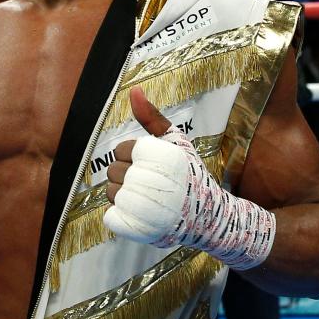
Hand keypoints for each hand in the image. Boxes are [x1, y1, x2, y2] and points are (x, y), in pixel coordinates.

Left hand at [103, 87, 275, 269]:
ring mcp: (143, 207)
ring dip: (123, 196)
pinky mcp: (137, 228)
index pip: (121, 149)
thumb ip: (152, 117)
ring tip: (147, 199)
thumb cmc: (189, 175)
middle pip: (113, 171)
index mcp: (159, 156)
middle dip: (127, 176)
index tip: (151, 165)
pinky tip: (140, 214)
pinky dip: (120, 217)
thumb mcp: (176, 142)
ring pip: (110, 193)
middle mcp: (150, 180)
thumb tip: (133, 91)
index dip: (132, 157)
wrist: (207, 216)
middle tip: (151, 184)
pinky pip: (110, 217)